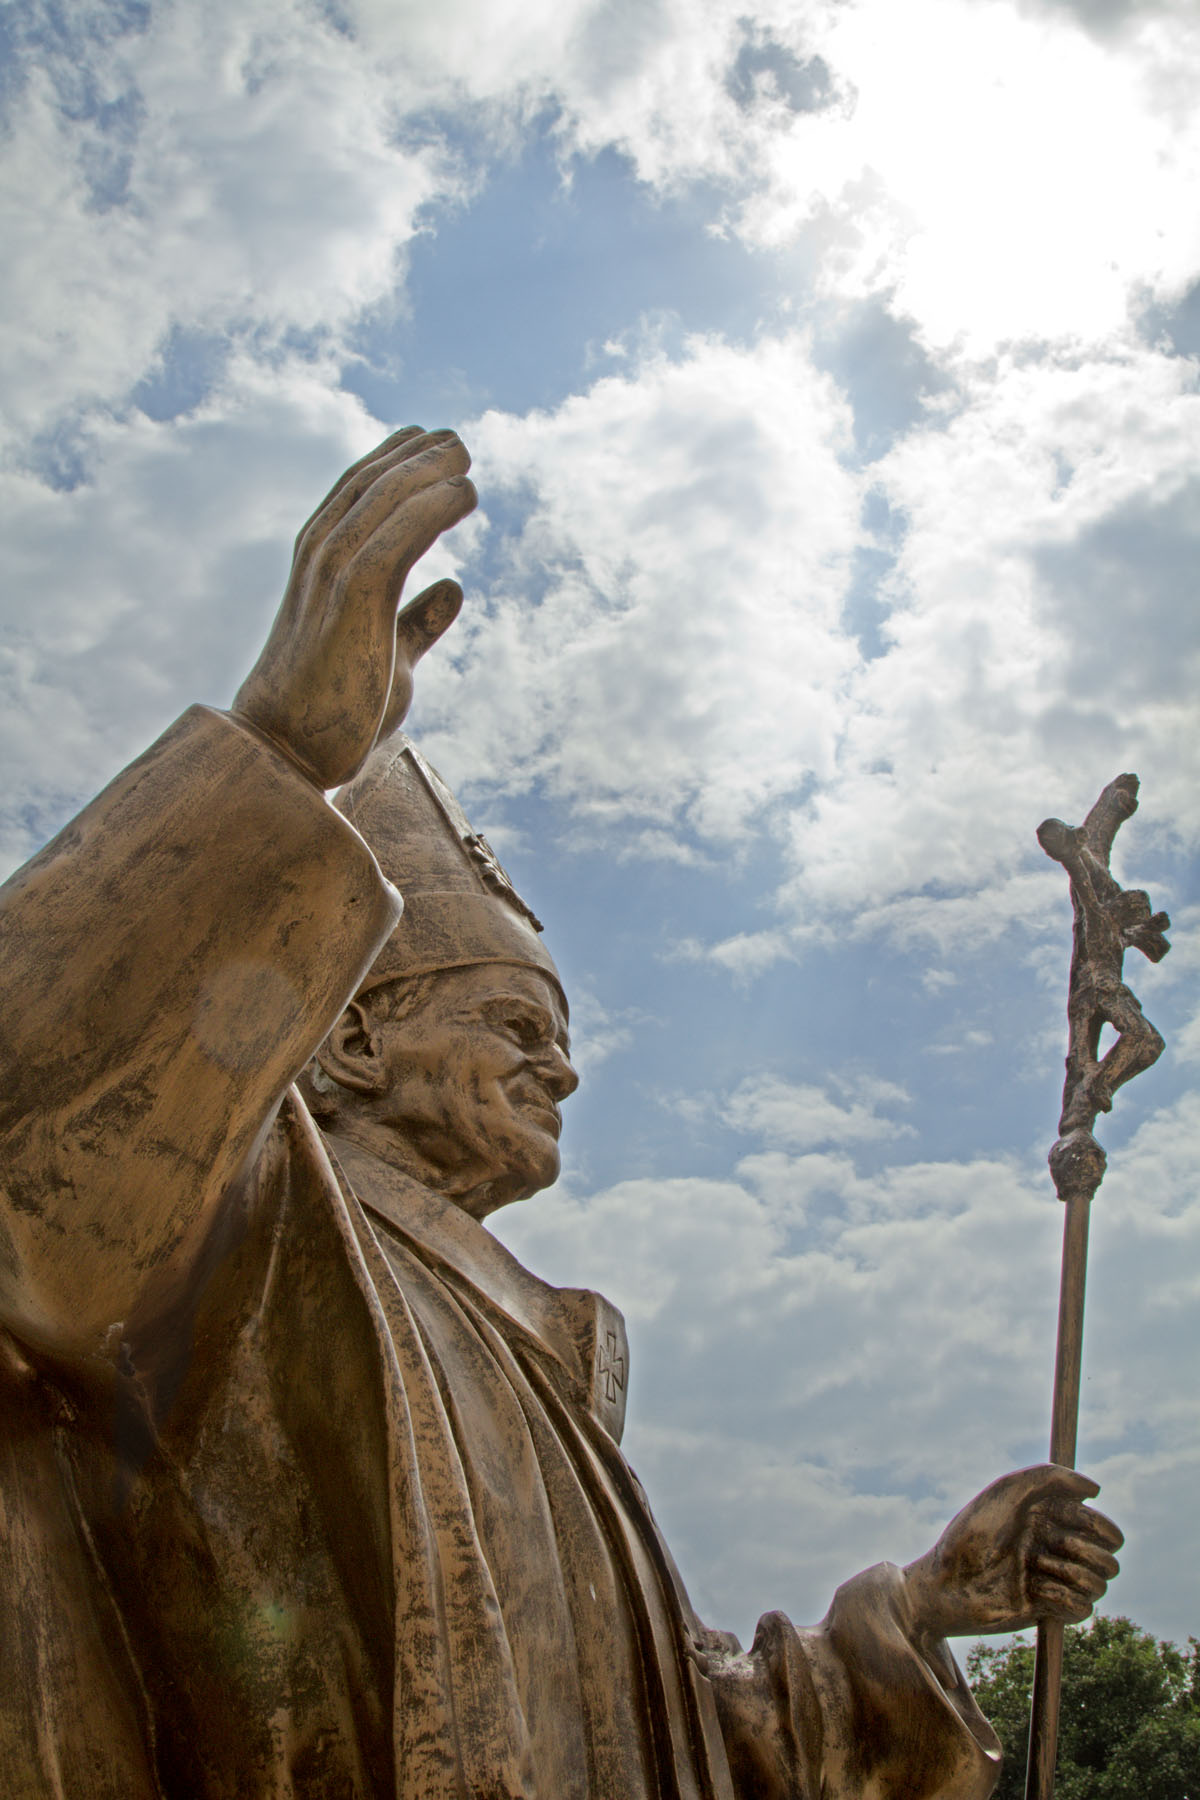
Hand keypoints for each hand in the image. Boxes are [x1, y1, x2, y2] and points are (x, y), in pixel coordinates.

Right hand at [234, 428, 475, 786]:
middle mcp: (319, 563)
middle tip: (458, 441)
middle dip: (414, 459)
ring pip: (382, 503)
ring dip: (427, 473)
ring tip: (466, 457)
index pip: (355, 497)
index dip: (394, 465)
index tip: (433, 447)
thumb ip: (419, 622)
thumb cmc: (332, 714)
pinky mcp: (350, 603)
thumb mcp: (390, 657)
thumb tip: (454, 588)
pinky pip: (395, 539)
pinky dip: (431, 509)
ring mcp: (330, 578)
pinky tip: (463, 495)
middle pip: (369, 488)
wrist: (288, 759)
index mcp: (320, 571)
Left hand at [902, 1465, 1121, 1641]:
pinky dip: (1065, 1599)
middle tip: (1057, 1547)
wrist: (946, 1587)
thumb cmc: (970, 1536)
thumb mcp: (1005, 1492)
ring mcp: (1053, 1579)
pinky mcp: (1049, 1609)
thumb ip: (1048, 1477)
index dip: (1098, 1525)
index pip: (1098, 1523)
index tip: (1083, 1526)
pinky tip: (1035, 1594)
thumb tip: (1096, 1490)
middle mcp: (1054, 1547)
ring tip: (1035, 1569)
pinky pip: (1084, 1609)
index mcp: (1048, 1517)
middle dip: (1090, 1552)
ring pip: (1100, 1582)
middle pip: (1109, 1555)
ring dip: (1074, 1574)